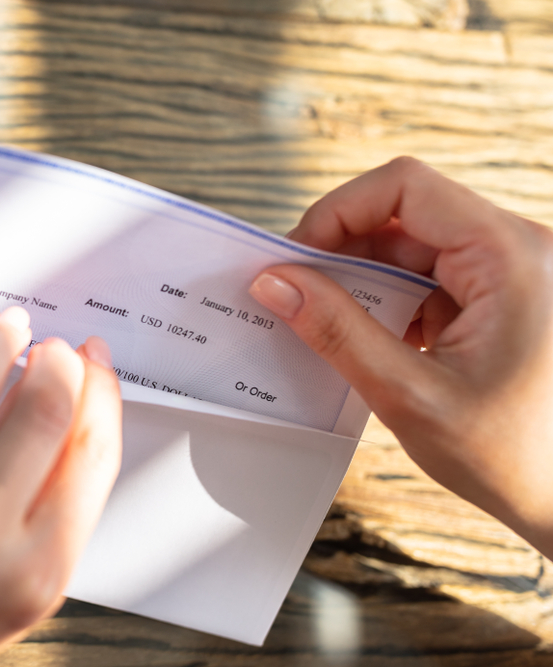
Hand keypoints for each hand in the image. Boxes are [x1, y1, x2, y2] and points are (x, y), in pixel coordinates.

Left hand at [0, 283, 121, 665]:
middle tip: (51, 348)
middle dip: (58, 361)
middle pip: (43, 410)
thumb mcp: (17, 602)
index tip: (94, 366)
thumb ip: (54, 517)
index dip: (103, 392)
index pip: (92, 453)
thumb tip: (74, 416)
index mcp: (31, 575)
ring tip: (6, 327)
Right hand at [248, 157, 552, 556]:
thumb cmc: (515, 457)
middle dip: (343, 247)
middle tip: (296, 293)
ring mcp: (513, 272)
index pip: (404, 187)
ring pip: (414, 243)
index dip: (337, 212)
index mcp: (511, 257)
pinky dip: (389, 298)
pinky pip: (430, 275)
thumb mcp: (410, 394)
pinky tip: (366, 336)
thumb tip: (276, 282)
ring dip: (363, 276)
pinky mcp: (503, 297)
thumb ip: (337, 330)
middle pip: (406, 212)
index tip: (295, 260)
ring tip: (326, 321)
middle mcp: (519, 250)